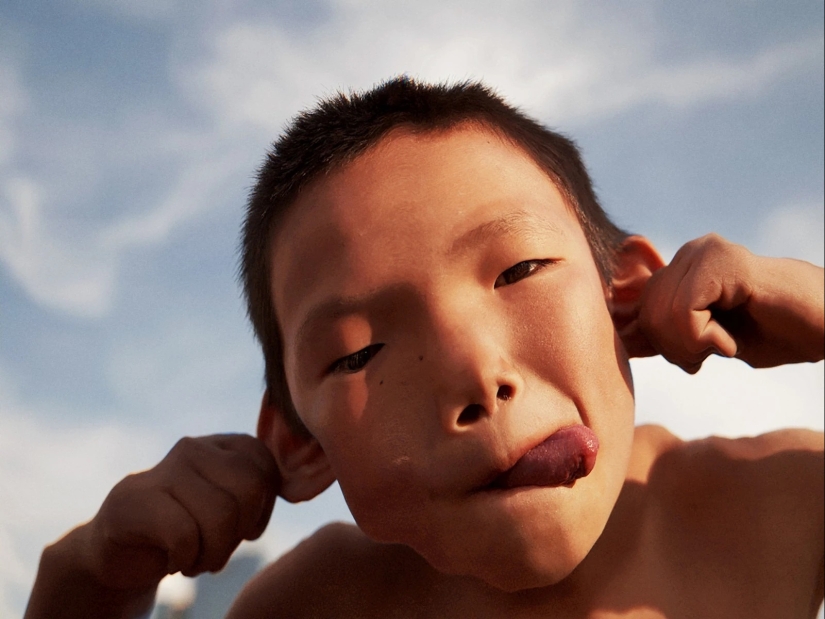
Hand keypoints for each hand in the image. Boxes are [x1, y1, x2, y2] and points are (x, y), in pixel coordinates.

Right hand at [81, 433, 279, 589]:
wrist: (121, 551)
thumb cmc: (188, 529)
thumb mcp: (230, 506)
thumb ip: (258, 489)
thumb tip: (291, 486)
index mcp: (222, 444)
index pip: (266, 470)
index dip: (261, 511)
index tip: (240, 529)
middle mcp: (194, 447)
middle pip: (249, 490)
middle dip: (238, 534)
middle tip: (215, 550)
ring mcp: (163, 470)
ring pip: (221, 515)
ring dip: (212, 554)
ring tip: (195, 558)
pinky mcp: (134, 500)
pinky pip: (185, 535)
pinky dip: (185, 560)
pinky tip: (172, 560)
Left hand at [633, 233, 823, 372]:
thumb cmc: (772, 333)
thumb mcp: (705, 335)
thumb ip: (667, 327)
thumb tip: (624, 334)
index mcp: (683, 265)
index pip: (639, 310)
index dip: (660, 344)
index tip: (694, 356)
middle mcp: (691, 251)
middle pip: (646, 313)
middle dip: (673, 349)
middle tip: (710, 354)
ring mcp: (707, 251)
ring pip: (662, 314)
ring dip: (690, 347)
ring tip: (724, 345)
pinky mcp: (723, 262)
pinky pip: (684, 312)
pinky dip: (703, 340)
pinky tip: (730, 341)